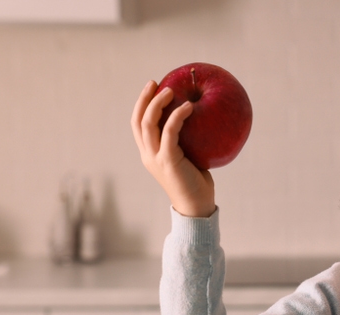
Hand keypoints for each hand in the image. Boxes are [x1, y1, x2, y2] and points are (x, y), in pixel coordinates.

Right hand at [130, 81, 215, 217]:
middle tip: (156, 82)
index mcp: (150, 154)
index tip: (152, 88)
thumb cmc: (196, 183)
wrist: (196, 207)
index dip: (142, 105)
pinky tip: (189, 107)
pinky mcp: (168, 161)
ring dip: (158, 104)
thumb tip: (201, 121)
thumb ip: (187, 142)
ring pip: (148, 124)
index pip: (138, 125)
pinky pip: (169, 132)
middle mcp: (148, 155)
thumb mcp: (189, 159)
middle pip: (138, 121)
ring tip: (171, 90)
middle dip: (144, 99)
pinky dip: (177, 117)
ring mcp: (155, 158)